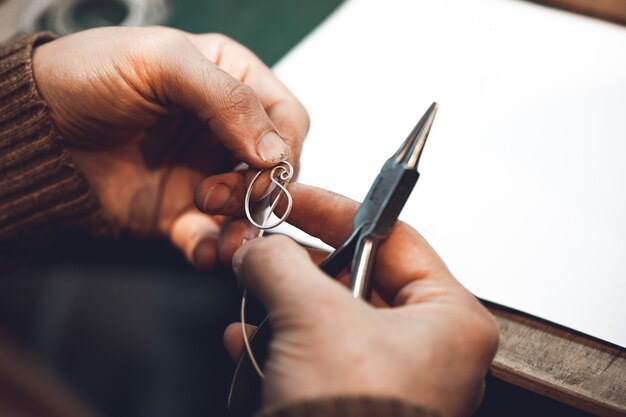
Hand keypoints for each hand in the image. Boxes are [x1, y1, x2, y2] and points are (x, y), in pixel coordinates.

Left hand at [33, 26, 308, 267]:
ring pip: (251, 209)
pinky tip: (201, 248)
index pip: (287, 118)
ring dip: (243, 227)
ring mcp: (205, 172)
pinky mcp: (181, 210)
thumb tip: (275, 151)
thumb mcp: (162, 63)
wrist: (34, 128)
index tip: (266, 166)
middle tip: (219, 192)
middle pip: (275, 170)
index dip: (285, 146)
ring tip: (218, 230)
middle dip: (259, 190)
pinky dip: (212, 248)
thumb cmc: (88, 75)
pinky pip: (211, 236)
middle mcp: (224, 130)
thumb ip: (227, 99)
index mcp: (231, 82)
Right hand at [221, 184, 497, 416]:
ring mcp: (393, 379)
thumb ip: (280, 262)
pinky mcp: (357, 403)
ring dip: (282, 309)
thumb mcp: (310, 317)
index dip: (336, 211)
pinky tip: (247, 344)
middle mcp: (430, 350)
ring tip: (251, 303)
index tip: (297, 201)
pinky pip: (316, 355)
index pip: (391, 237)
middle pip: (354, 279)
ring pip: (328, 318)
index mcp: (449, 321)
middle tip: (264, 249)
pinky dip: (279, 346)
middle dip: (298, 268)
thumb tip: (259, 245)